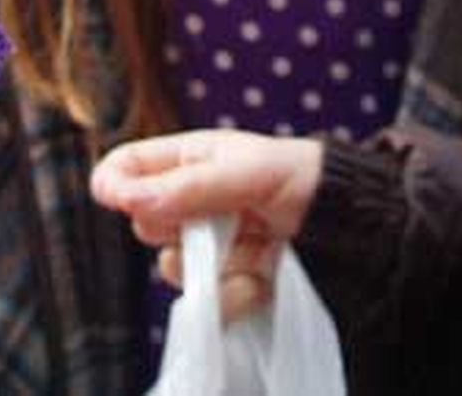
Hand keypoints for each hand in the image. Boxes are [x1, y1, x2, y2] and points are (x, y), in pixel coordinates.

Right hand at [91, 130, 323, 323]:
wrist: (348, 226)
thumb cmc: (298, 178)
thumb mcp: (242, 171)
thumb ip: (186, 186)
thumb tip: (126, 198)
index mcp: (188, 160)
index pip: (128, 165)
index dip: (113, 181)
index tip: (112, 198)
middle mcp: (190, 203)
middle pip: (143, 223)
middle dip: (176, 228)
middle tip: (212, 216)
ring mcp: (208, 246)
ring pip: (174, 269)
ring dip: (213, 264)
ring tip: (253, 246)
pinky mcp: (228, 282)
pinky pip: (209, 301)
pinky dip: (237, 293)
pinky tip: (263, 275)